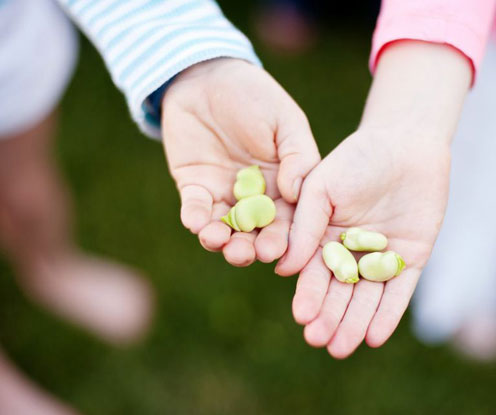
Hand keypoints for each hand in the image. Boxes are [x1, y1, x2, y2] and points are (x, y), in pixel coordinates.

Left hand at [161, 58, 319, 265]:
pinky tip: (197, 223)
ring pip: (224, 228)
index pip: (286, 220)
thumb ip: (298, 157)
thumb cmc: (257, 95)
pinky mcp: (195, 187)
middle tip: (245, 254)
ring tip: (218, 241)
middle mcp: (255, 197)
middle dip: (249, 247)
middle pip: (254, 232)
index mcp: (283, 186)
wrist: (209, 77)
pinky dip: (195, 218)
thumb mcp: (286, 121)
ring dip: (220, 240)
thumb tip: (295, 194)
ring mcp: (224, 195)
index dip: (282, 238)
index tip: (277, 252)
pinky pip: (195, 209)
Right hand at [276, 41, 471, 357]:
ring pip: (366, 297)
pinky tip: (374, 337)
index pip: (314, 272)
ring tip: (341, 349)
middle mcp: (351, 251)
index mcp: (325, 235)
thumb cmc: (357, 158)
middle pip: (339, 291)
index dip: (308, 295)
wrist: (406, 143)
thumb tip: (284, 270)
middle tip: (319, 341)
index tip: (301, 317)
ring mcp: (381, 256)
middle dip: (329, 316)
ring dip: (354, 323)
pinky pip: (398, 291)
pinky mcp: (410, 258)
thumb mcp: (322, 186)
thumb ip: (305, 226)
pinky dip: (387, 314)